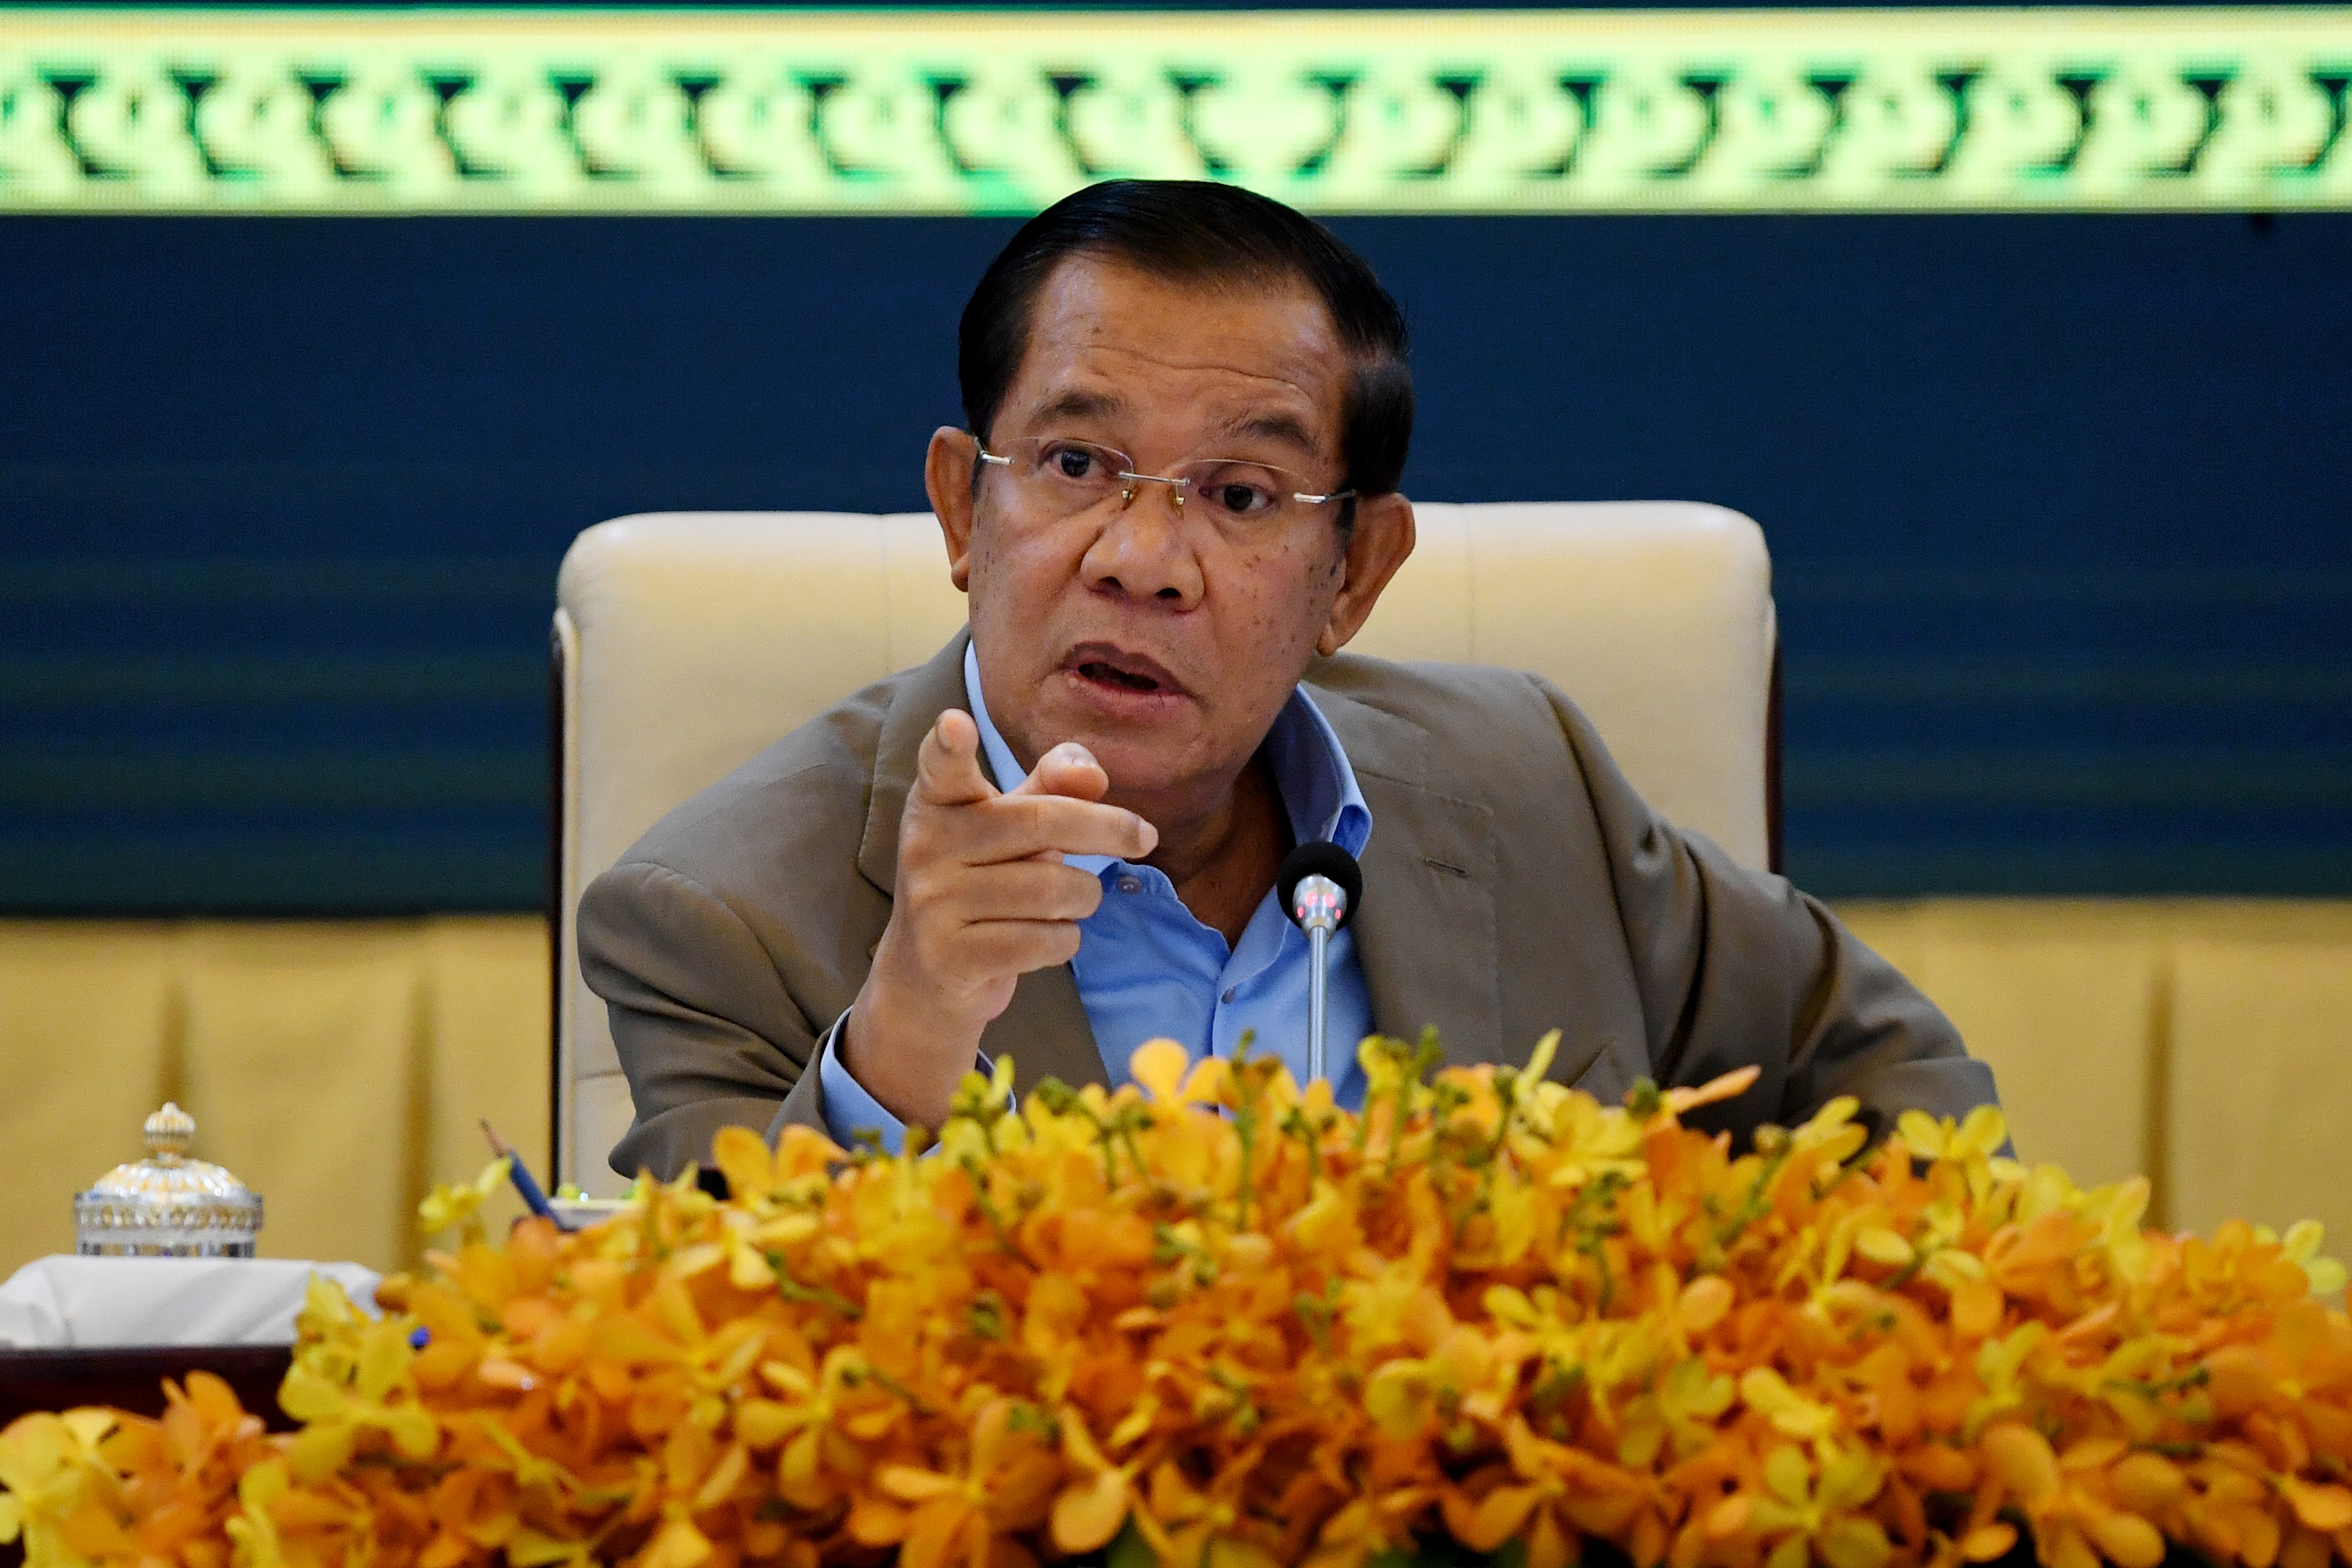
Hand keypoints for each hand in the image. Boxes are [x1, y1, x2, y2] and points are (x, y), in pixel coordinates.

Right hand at [841, 708, 1156, 1129]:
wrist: (927, 978)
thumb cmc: (981, 883)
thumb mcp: (1010, 828)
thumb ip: (1051, 788)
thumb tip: (1092, 775)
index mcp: (938, 803)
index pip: (942, 768)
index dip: (950, 746)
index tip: (956, 723)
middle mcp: (925, 847)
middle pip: (1042, 823)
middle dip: (1107, 829)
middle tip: (1144, 836)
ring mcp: (932, 904)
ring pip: (1053, 889)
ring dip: (1083, 897)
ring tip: (1070, 900)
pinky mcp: (950, 957)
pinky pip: (1045, 941)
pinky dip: (1064, 940)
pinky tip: (1046, 938)